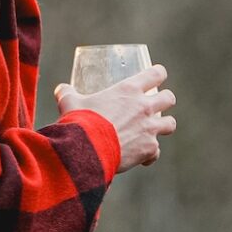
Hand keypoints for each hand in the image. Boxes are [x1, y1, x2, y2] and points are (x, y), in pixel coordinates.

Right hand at [54, 63, 176, 170]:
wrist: (86, 150)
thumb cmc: (79, 122)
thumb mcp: (70, 103)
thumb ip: (67, 94)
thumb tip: (61, 89)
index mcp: (129, 90)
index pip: (155, 73)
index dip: (158, 74)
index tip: (156, 76)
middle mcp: (144, 107)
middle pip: (169, 98)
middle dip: (165, 100)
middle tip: (156, 105)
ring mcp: (149, 129)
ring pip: (170, 124)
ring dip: (164, 126)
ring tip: (154, 130)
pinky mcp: (149, 149)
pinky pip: (156, 152)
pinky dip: (150, 155)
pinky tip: (141, 158)